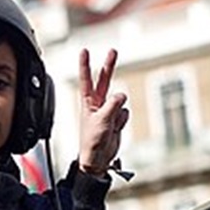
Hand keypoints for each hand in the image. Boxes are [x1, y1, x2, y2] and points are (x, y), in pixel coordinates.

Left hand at [76, 48, 128, 177]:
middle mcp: (98, 103)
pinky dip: (122, 121)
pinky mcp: (117, 118)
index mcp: (87, 102)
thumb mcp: (100, 122)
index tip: (84, 50)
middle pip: (105, 80)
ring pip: (120, 101)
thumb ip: (111, 106)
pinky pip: (125, 113)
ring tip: (110, 125)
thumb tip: (122, 95)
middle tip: (113, 50)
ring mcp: (109, 110)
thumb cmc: (92, 141)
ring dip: (117, 112)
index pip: (86, 79)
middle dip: (109, 65)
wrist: (98, 159)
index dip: (85, 65)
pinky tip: (115, 129)